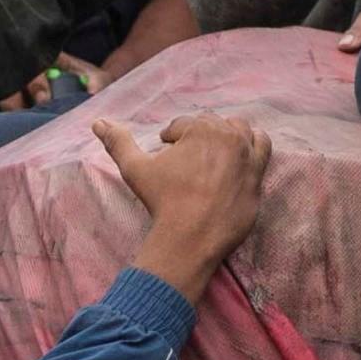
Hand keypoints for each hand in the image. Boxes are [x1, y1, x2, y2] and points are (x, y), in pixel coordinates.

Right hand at [95, 110, 269, 280]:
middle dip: (199, 137)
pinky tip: (237, 161)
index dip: (172, 138)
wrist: (190, 237)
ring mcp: (248, 155)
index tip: (167, 154)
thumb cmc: (162, 201)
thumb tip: (98, 122)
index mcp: (201, 128)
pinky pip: (263, 150)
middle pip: (213, 126)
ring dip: (228, 137)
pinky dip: (252, 149)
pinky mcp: (258, 175)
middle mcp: (229, 136)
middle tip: (187, 159)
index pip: (184, 125)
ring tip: (214, 154)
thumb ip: (117, 142)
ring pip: (241, 132)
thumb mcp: (135, 169)